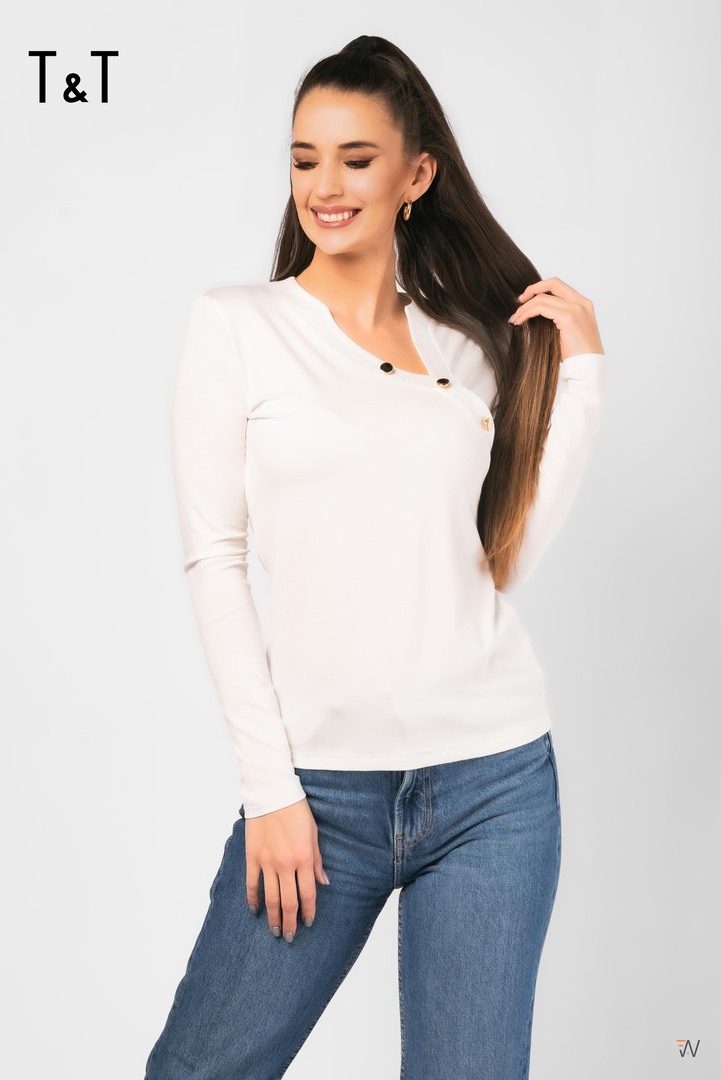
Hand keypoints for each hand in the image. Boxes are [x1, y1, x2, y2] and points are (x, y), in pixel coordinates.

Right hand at [245, 797, 329, 942]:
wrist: (272, 793)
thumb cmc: (296, 810)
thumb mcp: (313, 834)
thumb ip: (317, 860)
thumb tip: (323, 882)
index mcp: (303, 858)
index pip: (307, 894)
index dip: (308, 912)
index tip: (308, 923)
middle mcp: (285, 864)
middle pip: (288, 902)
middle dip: (290, 922)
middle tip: (290, 937)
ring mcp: (266, 862)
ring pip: (269, 898)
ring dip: (273, 917)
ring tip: (275, 931)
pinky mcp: (252, 857)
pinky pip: (252, 883)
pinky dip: (253, 899)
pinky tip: (254, 910)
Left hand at [508, 276, 604, 359]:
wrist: (588, 367)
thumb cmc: (577, 355)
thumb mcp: (568, 331)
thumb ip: (557, 318)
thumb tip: (535, 314)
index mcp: (583, 304)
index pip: (559, 287)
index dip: (540, 289)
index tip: (527, 300)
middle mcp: (581, 303)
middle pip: (552, 283)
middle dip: (532, 289)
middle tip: (519, 302)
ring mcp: (576, 308)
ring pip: (543, 297)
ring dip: (525, 307)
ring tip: (515, 318)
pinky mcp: (569, 317)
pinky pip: (541, 307)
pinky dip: (527, 312)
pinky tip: (520, 322)